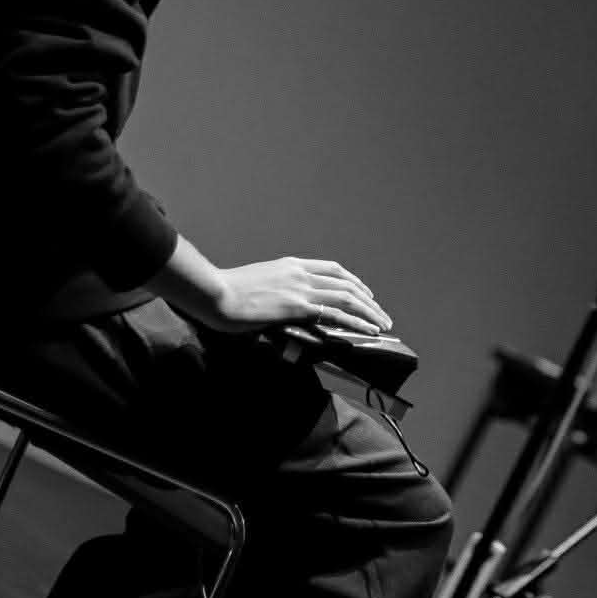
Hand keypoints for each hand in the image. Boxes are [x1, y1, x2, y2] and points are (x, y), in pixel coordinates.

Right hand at [202, 256, 392, 337]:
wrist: (213, 292)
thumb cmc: (225, 293)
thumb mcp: (256, 285)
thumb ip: (274, 291)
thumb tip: (282, 306)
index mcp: (291, 266)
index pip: (332, 270)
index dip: (353, 282)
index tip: (365, 294)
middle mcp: (300, 273)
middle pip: (346, 284)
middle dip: (368, 300)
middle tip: (381, 315)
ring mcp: (300, 289)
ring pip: (347, 298)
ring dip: (369, 312)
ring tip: (383, 325)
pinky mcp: (297, 307)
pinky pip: (336, 315)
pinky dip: (356, 323)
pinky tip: (368, 331)